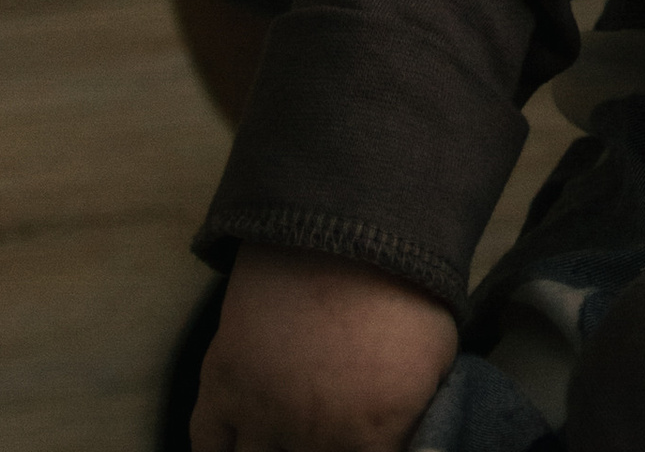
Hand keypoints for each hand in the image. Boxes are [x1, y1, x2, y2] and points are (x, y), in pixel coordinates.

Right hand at [193, 245, 457, 451]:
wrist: (352, 216)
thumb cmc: (407, 283)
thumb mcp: (437, 357)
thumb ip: (416, 417)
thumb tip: (409, 444)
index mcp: (377, 433)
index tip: (366, 444)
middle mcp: (316, 436)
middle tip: (325, 434)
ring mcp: (264, 412)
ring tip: (287, 436)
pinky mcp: (224, 382)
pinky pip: (207, 443)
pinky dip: (222, 447)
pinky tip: (240, 442)